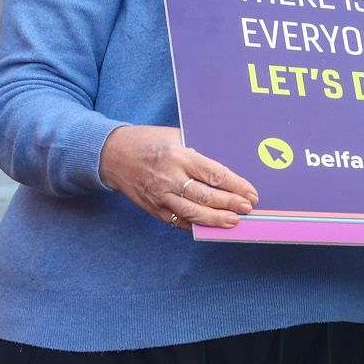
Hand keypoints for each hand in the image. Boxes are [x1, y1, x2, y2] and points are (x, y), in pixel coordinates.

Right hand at [98, 125, 256, 229]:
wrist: (112, 154)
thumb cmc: (149, 141)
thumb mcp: (176, 136)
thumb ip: (199, 151)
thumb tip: (226, 168)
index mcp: (179, 156)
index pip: (215, 174)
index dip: (236, 186)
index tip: (251, 193)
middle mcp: (170, 178)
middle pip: (206, 197)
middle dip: (231, 204)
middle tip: (248, 208)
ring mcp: (160, 195)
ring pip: (193, 213)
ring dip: (216, 219)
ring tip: (233, 221)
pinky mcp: (152, 207)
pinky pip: (177, 220)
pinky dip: (194, 225)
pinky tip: (209, 226)